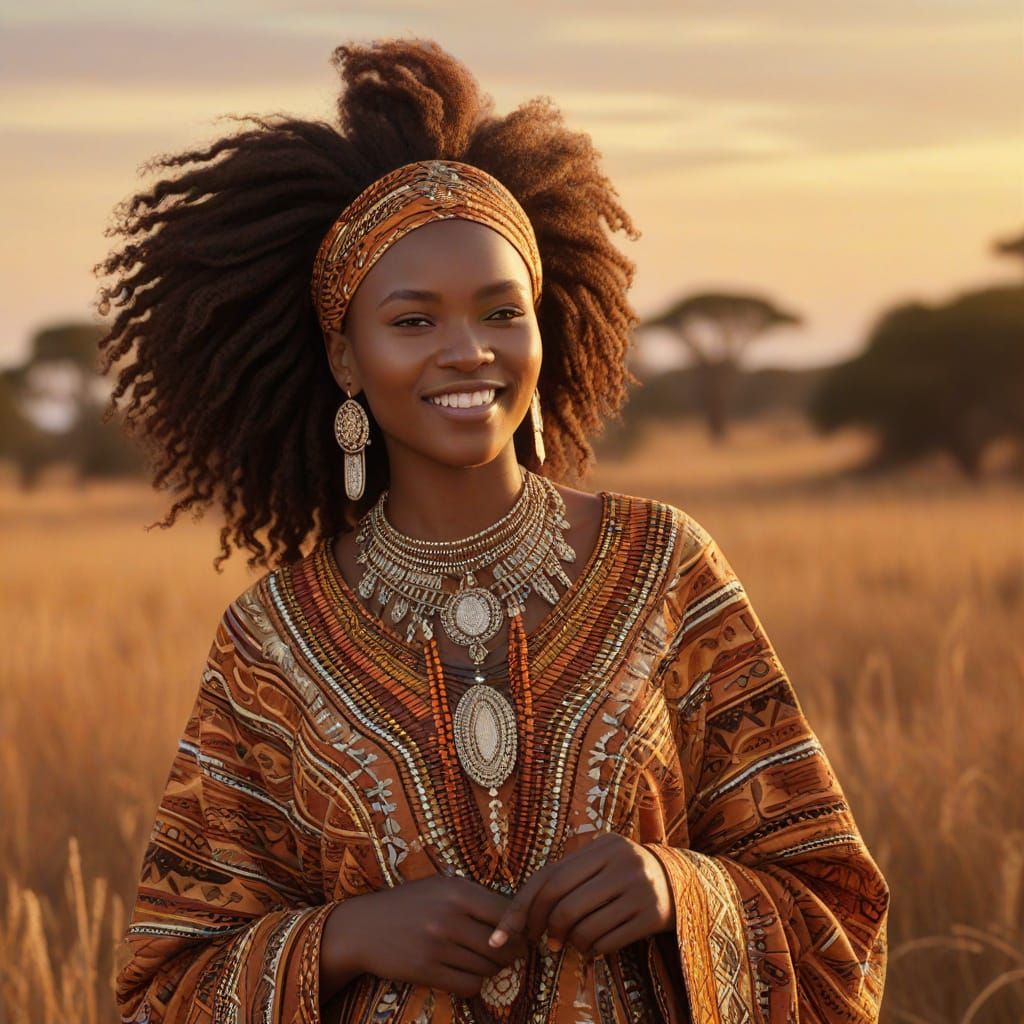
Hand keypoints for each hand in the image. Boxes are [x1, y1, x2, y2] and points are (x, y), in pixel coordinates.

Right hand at [334, 874, 530, 998]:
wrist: (363, 927)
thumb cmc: (407, 903)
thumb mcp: (439, 885)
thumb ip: (472, 895)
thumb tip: (513, 911)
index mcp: (457, 891)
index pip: (507, 913)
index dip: (519, 928)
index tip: (521, 935)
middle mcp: (449, 917)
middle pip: (502, 945)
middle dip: (511, 953)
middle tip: (510, 954)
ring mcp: (437, 946)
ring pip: (487, 967)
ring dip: (493, 969)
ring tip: (488, 963)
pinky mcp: (426, 971)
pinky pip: (468, 985)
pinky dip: (475, 983)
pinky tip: (468, 974)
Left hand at [487, 834, 674, 959]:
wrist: (679, 881)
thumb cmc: (622, 872)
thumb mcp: (599, 861)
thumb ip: (565, 878)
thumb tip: (527, 919)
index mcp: (603, 845)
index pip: (550, 877)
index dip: (522, 908)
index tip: (503, 933)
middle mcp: (622, 863)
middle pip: (563, 904)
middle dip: (544, 927)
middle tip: (543, 940)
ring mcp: (639, 889)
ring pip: (583, 927)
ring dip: (570, 942)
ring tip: (571, 942)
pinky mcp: (651, 917)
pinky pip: (606, 942)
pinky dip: (591, 950)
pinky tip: (592, 946)